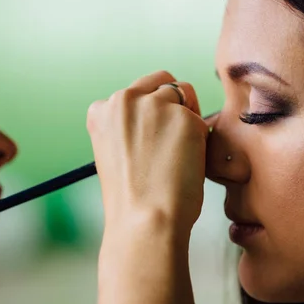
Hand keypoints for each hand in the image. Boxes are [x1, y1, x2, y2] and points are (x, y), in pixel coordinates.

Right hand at [86, 71, 208, 237]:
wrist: (144, 221)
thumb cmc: (130, 199)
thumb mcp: (113, 153)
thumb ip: (128, 127)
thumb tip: (156, 117)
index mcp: (102, 110)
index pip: (134, 93)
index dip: (148, 114)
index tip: (150, 139)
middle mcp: (126, 99)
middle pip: (161, 82)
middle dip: (171, 104)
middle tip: (173, 141)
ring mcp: (156, 105)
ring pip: (184, 94)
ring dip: (187, 117)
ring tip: (179, 154)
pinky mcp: (185, 117)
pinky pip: (201, 120)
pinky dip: (200, 139)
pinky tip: (188, 164)